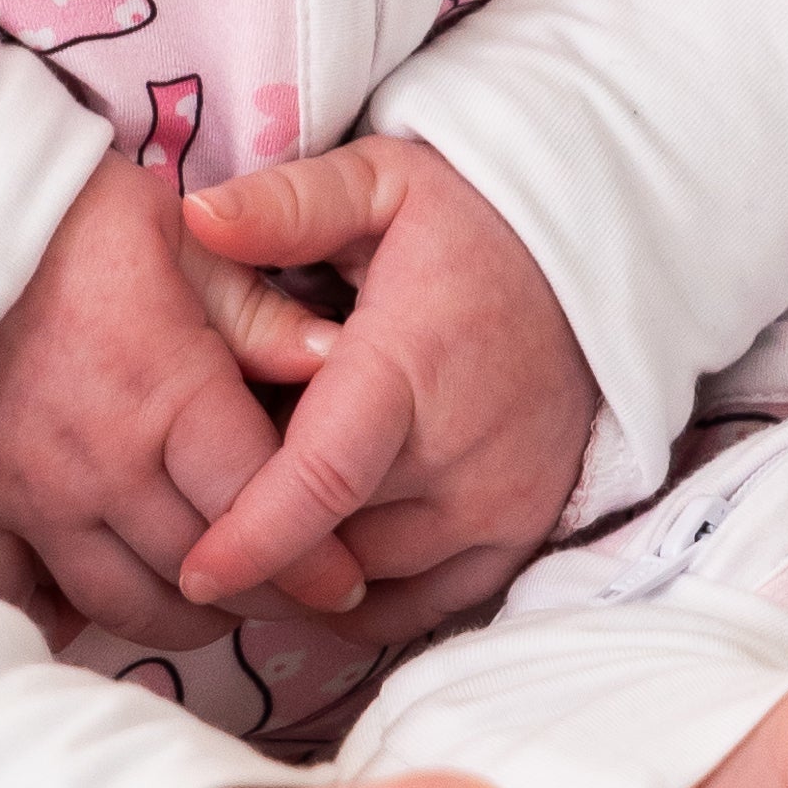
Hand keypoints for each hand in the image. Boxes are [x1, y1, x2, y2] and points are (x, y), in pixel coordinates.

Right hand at [0, 155, 360, 651]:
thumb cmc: (63, 212)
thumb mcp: (180, 235)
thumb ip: (257, 309)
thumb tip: (336, 361)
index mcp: (169, 398)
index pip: (259, 507)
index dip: (311, 562)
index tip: (342, 585)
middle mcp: (104, 466)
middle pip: (197, 572)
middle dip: (255, 598)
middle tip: (287, 596)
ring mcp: (30, 493)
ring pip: (116, 602)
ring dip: (172, 619)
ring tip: (205, 602)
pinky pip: (2, 591)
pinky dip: (44, 617)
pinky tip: (78, 617)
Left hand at [169, 135, 599, 648]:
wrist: (593, 268)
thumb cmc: (469, 224)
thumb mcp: (381, 181)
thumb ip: (288, 205)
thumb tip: (198, 216)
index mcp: (412, 364)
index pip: (323, 480)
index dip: (252, 537)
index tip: (193, 571)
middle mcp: (463, 453)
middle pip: (332, 538)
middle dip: (263, 531)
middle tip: (213, 489)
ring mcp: (499, 506)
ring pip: (368, 578)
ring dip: (310, 563)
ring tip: (268, 505)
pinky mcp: (517, 537)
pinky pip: (420, 606)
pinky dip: (362, 596)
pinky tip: (322, 554)